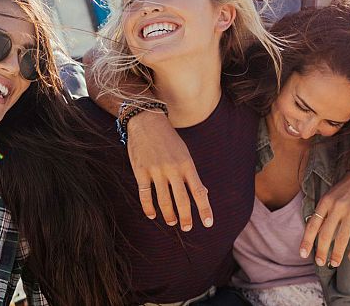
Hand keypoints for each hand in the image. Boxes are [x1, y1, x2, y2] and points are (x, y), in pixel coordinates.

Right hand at [126, 110, 212, 230]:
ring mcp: (156, 170)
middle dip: (186, 217)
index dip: (204, 208)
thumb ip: (192, 175)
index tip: (208, 223)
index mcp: (186, 164)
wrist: (146, 121)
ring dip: (168, 214)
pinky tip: (152, 215)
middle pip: (181, 199)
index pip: (198, 191)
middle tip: (187, 228)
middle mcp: (172, 169)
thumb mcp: (184, 154)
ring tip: (172, 222)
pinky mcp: (140, 171)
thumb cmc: (168, 140)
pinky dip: (148, 207)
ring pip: (163, 200)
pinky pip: (145, 194)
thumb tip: (203, 193)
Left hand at [299, 171, 349, 266]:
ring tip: (335, 263)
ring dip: (337, 254)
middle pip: (325, 235)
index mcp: (325, 202)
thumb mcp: (331, 196)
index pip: (312, 225)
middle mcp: (337, 207)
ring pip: (342, 239)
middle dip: (321, 252)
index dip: (307, 241)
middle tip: (320, 262)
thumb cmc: (347, 188)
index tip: (302, 254)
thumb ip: (324, 213)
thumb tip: (316, 234)